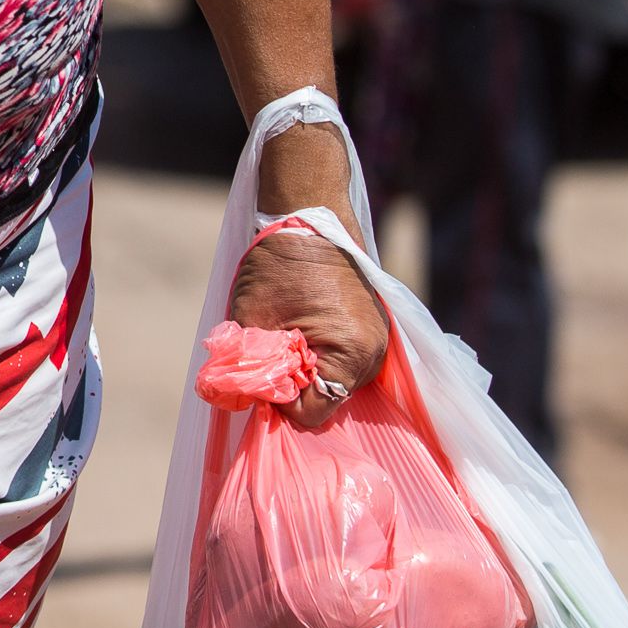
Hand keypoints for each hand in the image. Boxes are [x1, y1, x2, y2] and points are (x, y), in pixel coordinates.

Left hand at [228, 228, 389, 427]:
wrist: (308, 215)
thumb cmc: (278, 264)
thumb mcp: (253, 319)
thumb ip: (251, 367)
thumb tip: (245, 400)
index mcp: (351, 354)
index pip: (313, 412)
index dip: (280, 400)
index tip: (260, 374)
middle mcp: (376, 352)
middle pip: (330, 398)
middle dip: (296, 386)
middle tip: (271, 354)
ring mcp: (381, 339)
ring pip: (339, 380)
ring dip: (310, 369)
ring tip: (287, 337)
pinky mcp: (376, 326)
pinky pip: (349, 359)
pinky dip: (324, 354)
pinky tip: (303, 331)